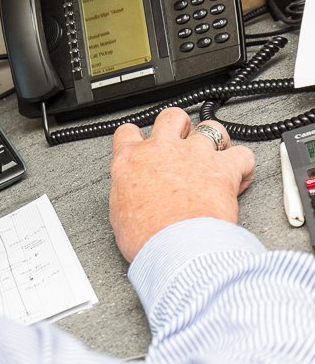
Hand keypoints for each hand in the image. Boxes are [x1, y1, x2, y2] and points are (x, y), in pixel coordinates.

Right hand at [109, 108, 254, 262]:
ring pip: (211, 127)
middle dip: (179, 126)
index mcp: (130, 160)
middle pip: (172, 117)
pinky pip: (243, 155)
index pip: (127, 132)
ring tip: (217, 154)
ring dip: (216, 139)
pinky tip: (240, 177)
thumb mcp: (119, 214)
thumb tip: (132, 200)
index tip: (144, 145)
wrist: (176, 246)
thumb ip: (127, 195)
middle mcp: (162, 150)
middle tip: (183, 142)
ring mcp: (194, 155)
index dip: (137, 137)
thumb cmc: (147, 237)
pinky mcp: (224, 169)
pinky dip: (244, 165)